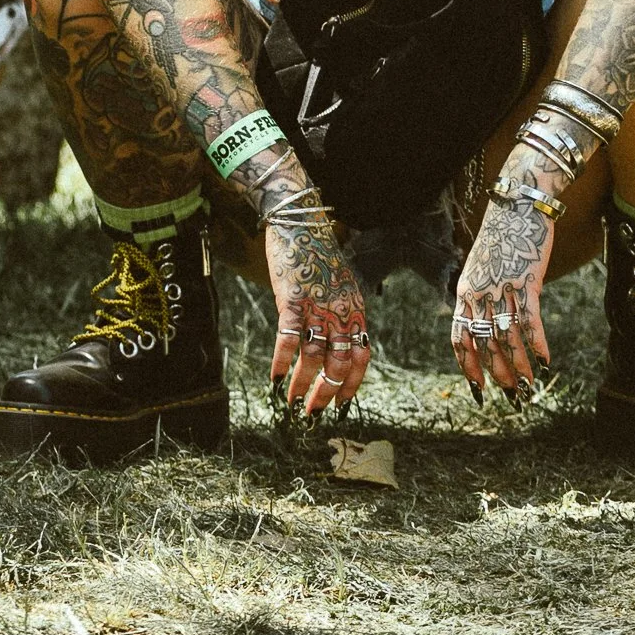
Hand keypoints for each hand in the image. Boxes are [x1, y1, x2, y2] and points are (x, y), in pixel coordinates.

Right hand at [266, 217, 370, 415]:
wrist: (299, 220)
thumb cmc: (318, 254)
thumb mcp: (340, 284)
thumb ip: (341, 314)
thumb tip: (334, 347)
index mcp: (355, 309)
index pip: (361, 356)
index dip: (351, 384)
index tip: (340, 405)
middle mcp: (340, 311)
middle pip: (339, 364)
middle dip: (325, 394)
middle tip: (311, 413)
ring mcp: (317, 305)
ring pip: (313, 358)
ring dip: (302, 385)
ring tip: (290, 402)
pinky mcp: (292, 299)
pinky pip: (288, 339)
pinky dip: (280, 362)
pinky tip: (273, 377)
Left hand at [452, 196, 552, 399]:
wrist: (518, 205)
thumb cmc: (502, 238)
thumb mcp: (480, 267)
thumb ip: (480, 295)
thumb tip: (488, 326)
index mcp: (465, 291)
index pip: (460, 337)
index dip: (469, 366)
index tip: (479, 388)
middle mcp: (480, 292)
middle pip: (485, 342)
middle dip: (499, 372)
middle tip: (513, 394)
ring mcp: (502, 287)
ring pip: (508, 336)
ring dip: (520, 365)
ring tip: (530, 385)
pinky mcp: (527, 280)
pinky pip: (530, 319)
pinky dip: (538, 342)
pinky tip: (546, 360)